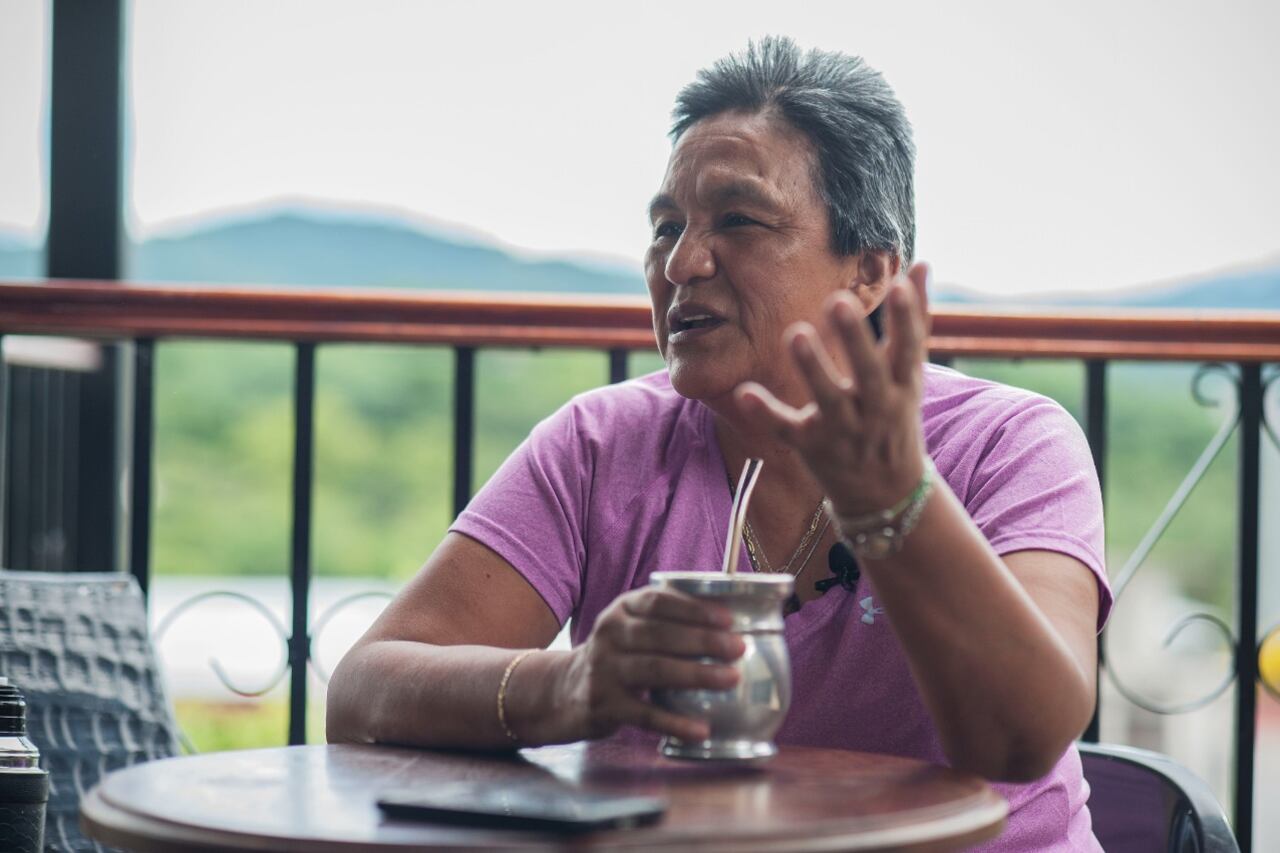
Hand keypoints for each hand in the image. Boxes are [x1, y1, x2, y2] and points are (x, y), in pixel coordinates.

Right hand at [552, 587, 743, 741]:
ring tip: (731, 679)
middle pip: (659, 634)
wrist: (563, 691)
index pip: (657, 602)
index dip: (693, 609)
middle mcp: (609, 634)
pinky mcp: (604, 705)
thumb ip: (667, 622)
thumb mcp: (630, 628)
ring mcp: (604, 670)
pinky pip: (644, 715)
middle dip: (703, 640)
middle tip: (738, 648)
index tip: (728, 619)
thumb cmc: (616, 656)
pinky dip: (675, 723)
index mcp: (621, 610)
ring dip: (697, 674)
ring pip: (654, 669)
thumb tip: (730, 625)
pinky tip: (701, 729)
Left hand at [735, 262, 930, 516]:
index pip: (909, 348)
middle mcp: (876, 407)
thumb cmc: (895, 417)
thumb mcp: (910, 374)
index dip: (907, 318)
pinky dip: (767, 413)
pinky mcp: (810, 446)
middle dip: (855, 339)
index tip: (900, 284)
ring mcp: (842, 429)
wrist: (887, 493)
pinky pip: (786, 429)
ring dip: (812, 368)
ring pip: (827, 398)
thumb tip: (924, 264)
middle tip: (838, 300)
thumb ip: (915, 320)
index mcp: (902, 385)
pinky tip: (745, 392)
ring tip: (795, 333)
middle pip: (868, 372)